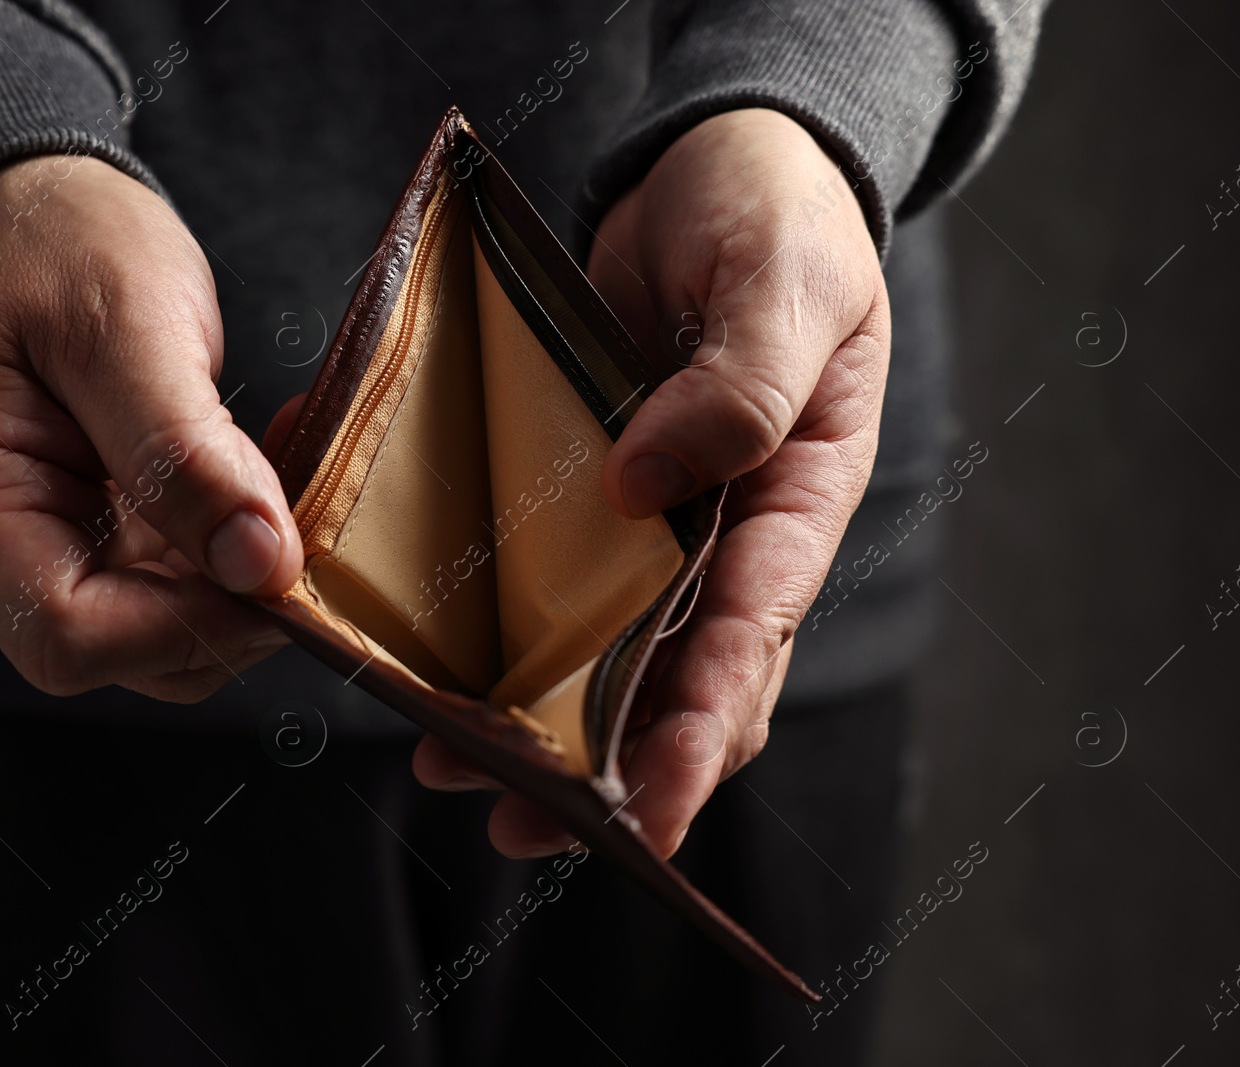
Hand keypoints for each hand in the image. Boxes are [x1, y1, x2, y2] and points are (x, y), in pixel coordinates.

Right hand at [0, 155, 302, 701]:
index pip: (65, 635)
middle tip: (301, 510)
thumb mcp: (125, 327)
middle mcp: (3, 551)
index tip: (274, 561)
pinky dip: (247, 548)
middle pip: (128, 653)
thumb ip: (183, 452)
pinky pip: (190, 586)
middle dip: (231, 603)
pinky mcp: (112, 541)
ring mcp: (59, 551)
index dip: (183, 623)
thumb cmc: (60, 249)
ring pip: (175, 635)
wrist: (43, 216)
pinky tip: (273, 475)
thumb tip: (259, 564)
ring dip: (251, 577)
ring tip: (290, 475)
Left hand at [414, 109, 889, 856]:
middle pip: (680, 677)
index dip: (705, 726)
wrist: (716, 168)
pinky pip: (550, 577)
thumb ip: (739, 386)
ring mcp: (658, 517)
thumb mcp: (785, 284)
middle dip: (614, 766)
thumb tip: (648, 489)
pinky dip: (504, 630)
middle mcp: (728, 528)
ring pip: (607, 650)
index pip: (755, 633)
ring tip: (455, 768)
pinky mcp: (589, 489)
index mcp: (799, 495)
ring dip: (541, 720)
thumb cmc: (776, 217)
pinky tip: (440, 669)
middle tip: (528, 826)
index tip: (651, 805)